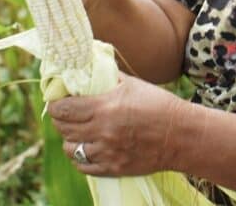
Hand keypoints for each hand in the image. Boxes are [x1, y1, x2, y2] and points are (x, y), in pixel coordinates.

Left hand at [49, 76, 189, 176]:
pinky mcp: (113, 168)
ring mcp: (107, 152)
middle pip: (63, 128)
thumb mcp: (133, 84)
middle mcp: (102, 131)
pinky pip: (83, 166)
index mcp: (105, 107)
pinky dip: (80, 157)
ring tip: (76, 132)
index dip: (54, 104)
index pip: (63, 109)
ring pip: (70, 149)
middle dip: (60, 119)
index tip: (55, 101)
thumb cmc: (159, 105)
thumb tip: (90, 67)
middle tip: (64, 114)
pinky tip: (86, 148)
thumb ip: (109, 77)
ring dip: (70, 139)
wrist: (181, 135)